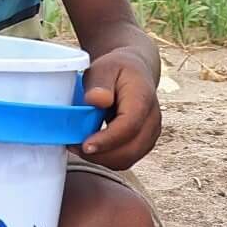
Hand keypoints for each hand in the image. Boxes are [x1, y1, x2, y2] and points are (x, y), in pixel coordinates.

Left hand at [79, 50, 160, 168]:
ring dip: (101, 158)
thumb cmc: (117, 69)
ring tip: (78, 145)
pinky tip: (91, 147)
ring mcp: (150, 134)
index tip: (85, 145)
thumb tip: (97, 100)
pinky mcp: (143, 143)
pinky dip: (106, 158)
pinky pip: (125, 159)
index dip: (107, 140)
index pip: (129, 127)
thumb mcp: (104, 67)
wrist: (135, 72)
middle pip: (130, 150)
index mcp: (142, 99)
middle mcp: (152, 120)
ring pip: (127, 159)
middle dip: (100, 154)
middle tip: (73, 145)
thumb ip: (99, 83)